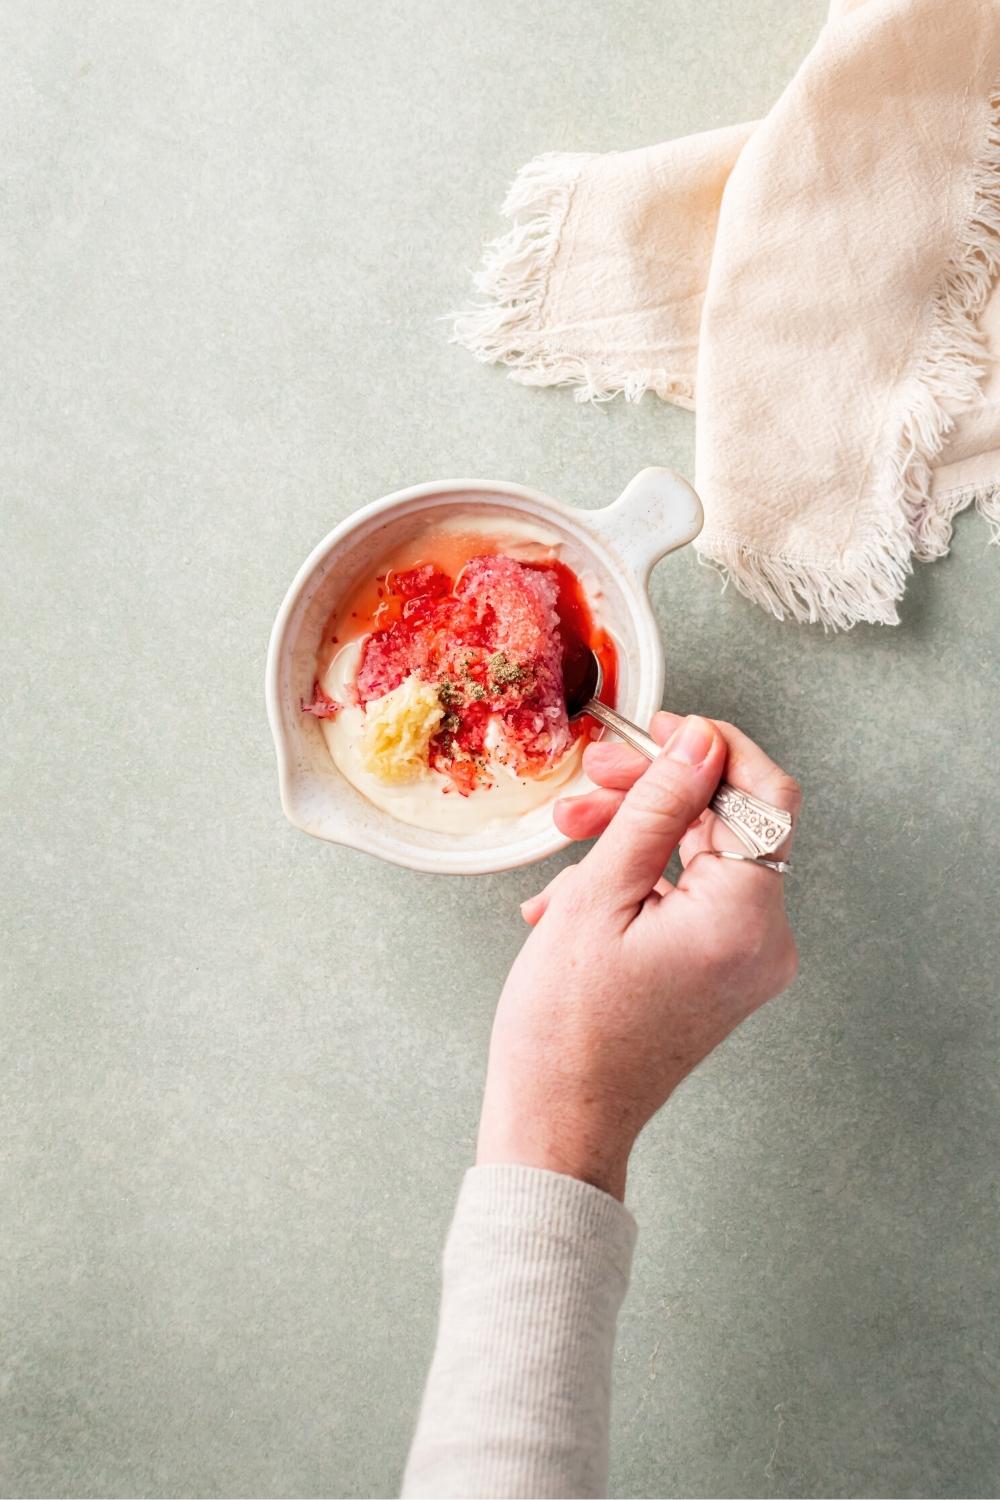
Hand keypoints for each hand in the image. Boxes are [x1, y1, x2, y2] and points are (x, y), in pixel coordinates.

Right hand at [477, 713, 800, 1199]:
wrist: (558, 1124)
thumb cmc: (566, 1029)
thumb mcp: (598, 896)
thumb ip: (656, 809)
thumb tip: (699, 744)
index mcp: (746, 919)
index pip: (765, 795)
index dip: (713, 750)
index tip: (659, 731)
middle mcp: (766, 941)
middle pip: (728, 823)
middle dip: (655, 792)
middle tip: (590, 779)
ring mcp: (747, 961)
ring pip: (703, 857)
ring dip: (635, 834)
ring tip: (565, 836)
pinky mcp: (722, 972)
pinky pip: (690, 898)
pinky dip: (639, 880)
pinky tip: (573, 893)